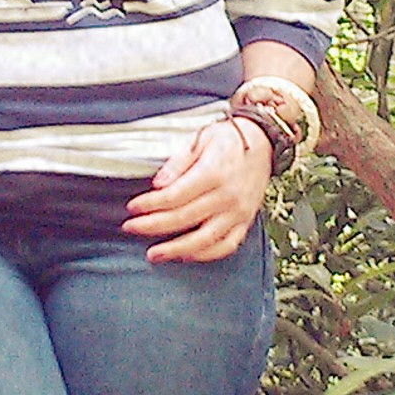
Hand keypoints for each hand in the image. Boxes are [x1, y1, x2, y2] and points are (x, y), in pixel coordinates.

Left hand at [122, 115, 271, 262]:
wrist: (263, 142)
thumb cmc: (228, 139)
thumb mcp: (201, 139)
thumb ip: (179, 162)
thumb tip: (158, 184)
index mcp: (214, 172)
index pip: (176, 195)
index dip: (151, 204)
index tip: (132, 208)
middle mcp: (228, 196)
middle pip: (185, 218)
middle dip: (153, 226)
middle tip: (130, 228)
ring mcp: (238, 212)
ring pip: (204, 239)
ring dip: (175, 249)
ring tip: (153, 254)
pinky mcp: (245, 222)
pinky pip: (226, 246)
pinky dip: (204, 255)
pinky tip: (184, 255)